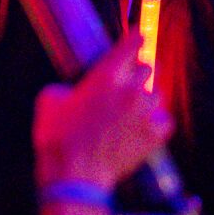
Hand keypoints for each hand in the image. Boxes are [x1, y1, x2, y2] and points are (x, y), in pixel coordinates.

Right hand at [33, 34, 171, 191]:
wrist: (74, 176)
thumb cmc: (58, 139)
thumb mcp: (49, 102)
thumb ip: (66, 87)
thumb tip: (72, 91)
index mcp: (105, 76)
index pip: (132, 44)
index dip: (135, 40)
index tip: (138, 39)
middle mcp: (130, 90)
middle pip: (148, 68)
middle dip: (137, 74)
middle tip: (126, 86)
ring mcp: (144, 112)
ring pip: (157, 94)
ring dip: (146, 100)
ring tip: (132, 112)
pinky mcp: (154, 135)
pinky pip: (165, 121)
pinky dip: (157, 124)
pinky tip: (145, 129)